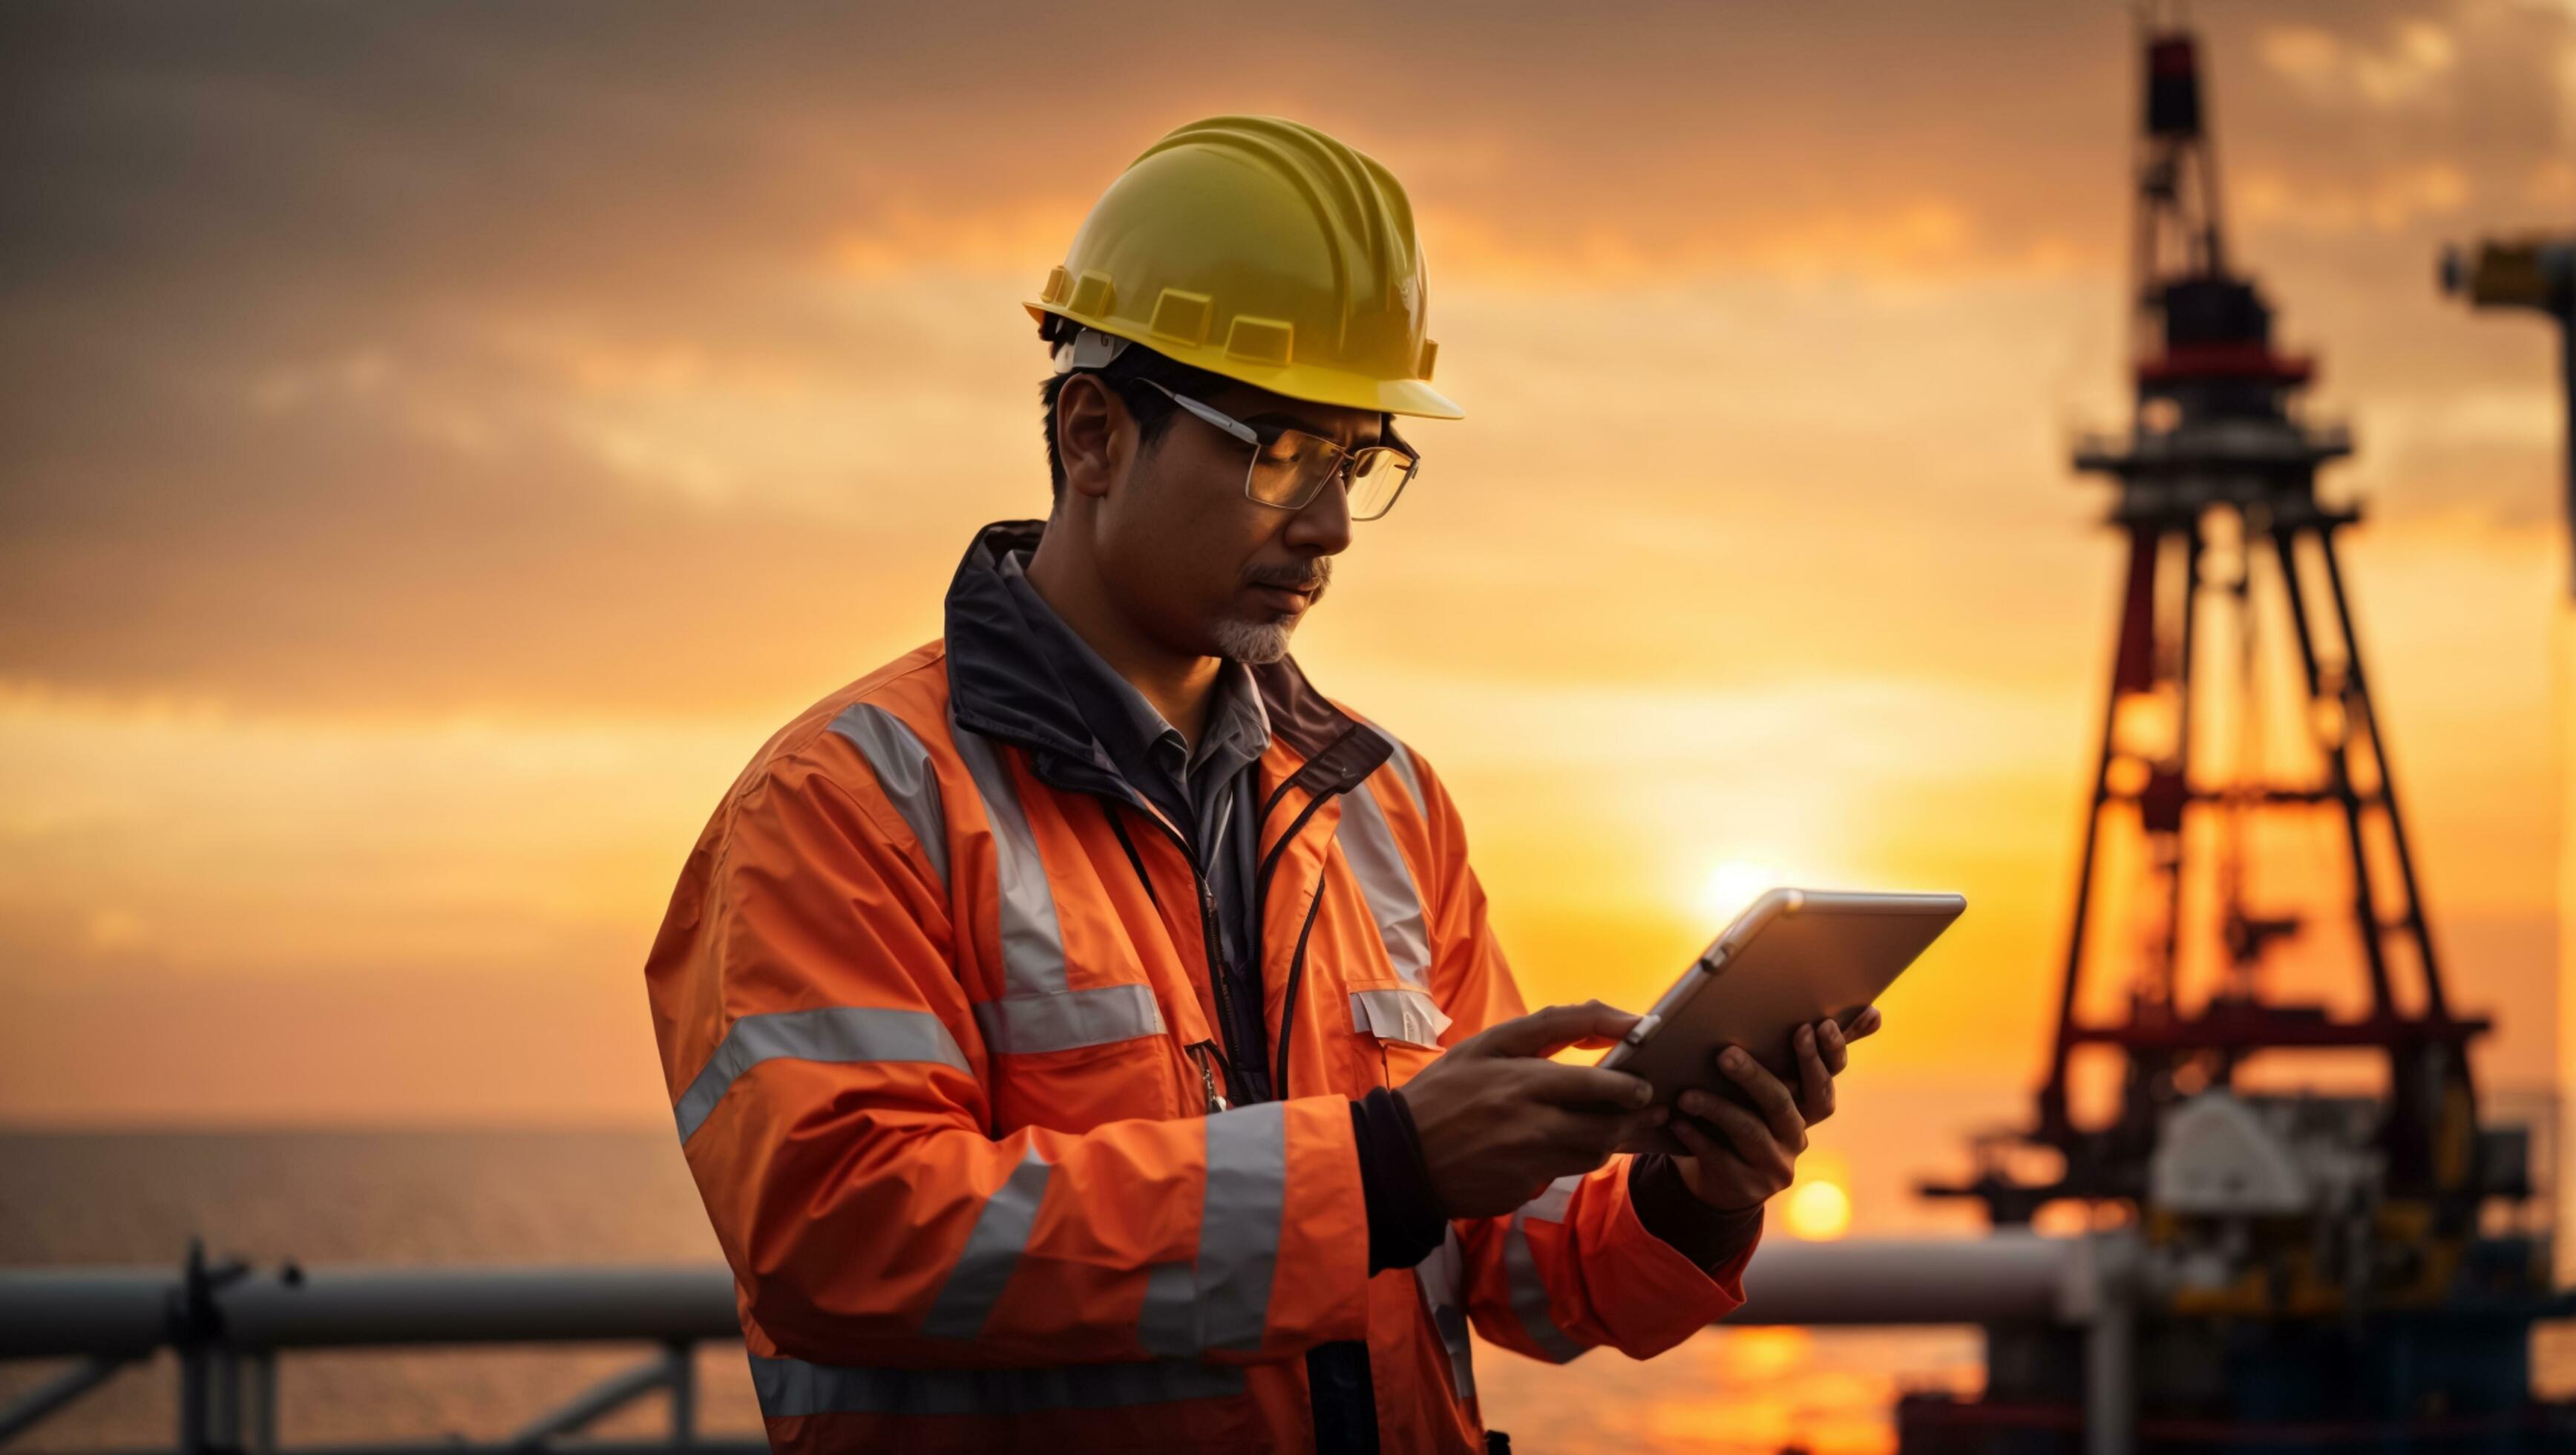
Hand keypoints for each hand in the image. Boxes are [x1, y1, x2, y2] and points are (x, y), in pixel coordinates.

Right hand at [1397, 1001, 1663, 1218]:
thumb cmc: (1443, 1093)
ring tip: (1606, 1125)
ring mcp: (1528, 1161)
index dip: (1629, 1084)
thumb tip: (1601, 1021)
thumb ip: (1544, 1030)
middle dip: (1633, 1115)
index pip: (1597, 1083)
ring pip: (1591, 1153)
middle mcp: (1531, 1123)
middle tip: (1645, 1106)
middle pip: (1605, 1124)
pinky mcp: (1522, 1189)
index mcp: (1522, 1081)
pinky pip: (1560, 1174)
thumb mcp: (1484, 1046)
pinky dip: (1567, 1159)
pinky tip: (1558, 1147)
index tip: (1644, 1082)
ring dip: (1606, 1138)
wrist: (1399, 1158)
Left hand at [1667, 1007, 1880, 1210]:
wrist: (1719, 1177)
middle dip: (1755, 1077)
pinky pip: (1720, 1158)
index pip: (1826, 1080)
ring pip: (1749, 1131)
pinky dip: (1697, 1137)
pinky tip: (1678, 1120)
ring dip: (1717, 1108)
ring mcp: (1774, 1164)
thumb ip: (1811, 1049)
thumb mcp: (1775, 1080)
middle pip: (1784, 1104)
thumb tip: (1875, 1013)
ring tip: (1687, 1093)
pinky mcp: (1746, 1186)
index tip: (1817, 1026)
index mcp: (1807, 1105)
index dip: (1826, 1056)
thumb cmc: (1746, 1110)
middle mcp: (1797, 1135)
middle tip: (1726, 1054)